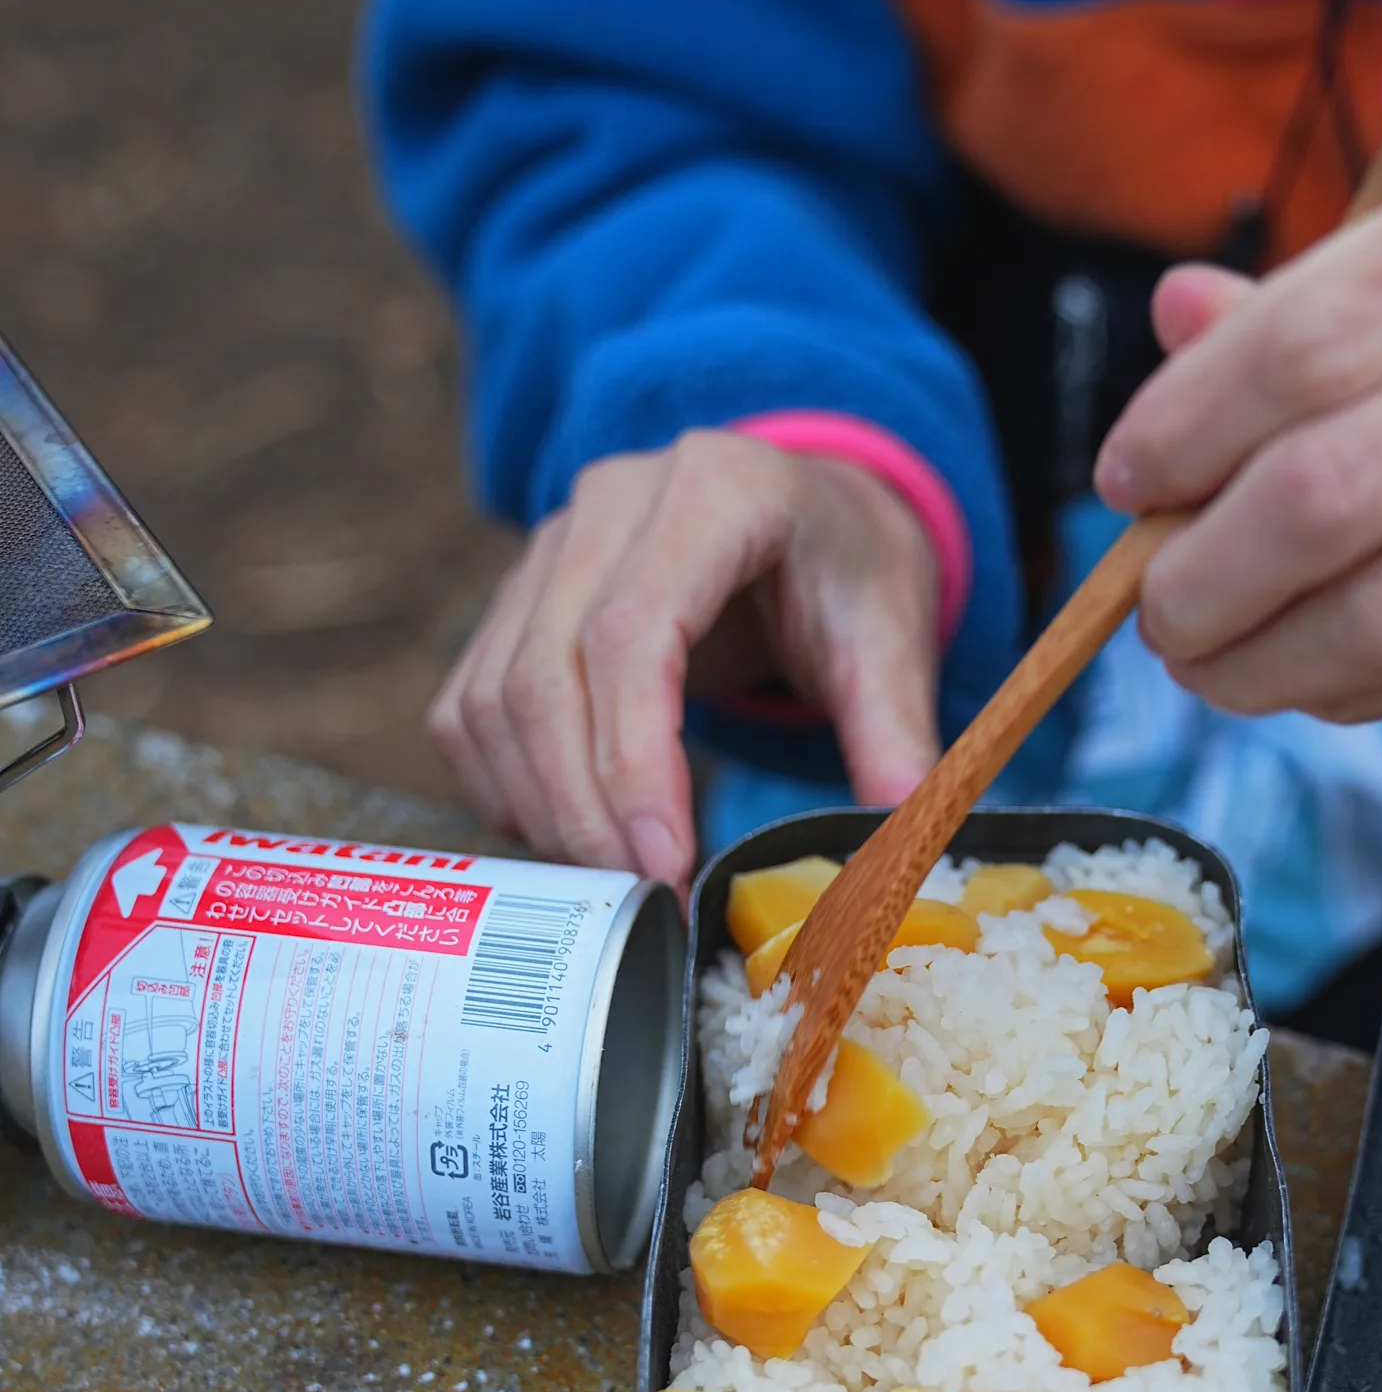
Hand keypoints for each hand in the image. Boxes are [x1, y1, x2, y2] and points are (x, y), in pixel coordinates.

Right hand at [428, 431, 940, 884]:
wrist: (802, 510)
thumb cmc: (844, 567)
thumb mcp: (892, 636)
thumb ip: (895, 733)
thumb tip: (903, 839)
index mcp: (715, 490)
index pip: (633, 633)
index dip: (635, 761)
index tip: (664, 863)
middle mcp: (609, 504)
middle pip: (549, 675)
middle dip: (585, 810)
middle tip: (640, 901)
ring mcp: (547, 548)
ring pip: (496, 698)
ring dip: (541, 809)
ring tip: (610, 884)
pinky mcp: (515, 599)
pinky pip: (470, 708)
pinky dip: (502, 788)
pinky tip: (565, 840)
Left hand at [1095, 96, 1381, 721]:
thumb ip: (1341, 275)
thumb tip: (1177, 330)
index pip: (1314, 342)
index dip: (1184, 428)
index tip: (1129, 474)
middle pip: (1336, 499)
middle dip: (1202, 576)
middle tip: (1153, 600)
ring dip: (1262, 663)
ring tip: (1208, 655)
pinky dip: (1360, 684)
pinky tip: (1313, 664)